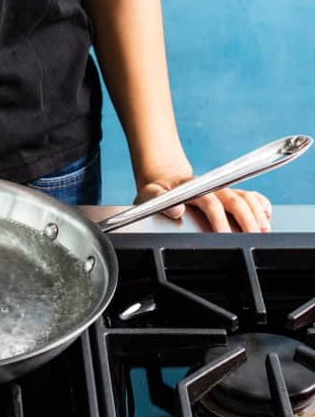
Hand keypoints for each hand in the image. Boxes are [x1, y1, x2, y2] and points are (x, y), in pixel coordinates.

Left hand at [135, 174, 272, 232]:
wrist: (165, 181)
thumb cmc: (158, 191)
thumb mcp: (150, 195)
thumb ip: (159, 201)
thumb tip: (177, 211)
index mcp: (193, 188)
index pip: (210, 202)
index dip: (219, 219)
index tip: (224, 234)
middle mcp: (211, 187)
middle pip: (234, 200)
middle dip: (246, 219)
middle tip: (252, 236)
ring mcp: (222, 190)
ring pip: (246, 197)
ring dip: (257, 212)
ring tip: (263, 229)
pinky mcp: (229, 193)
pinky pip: (250, 195)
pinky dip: (261, 203)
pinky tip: (266, 215)